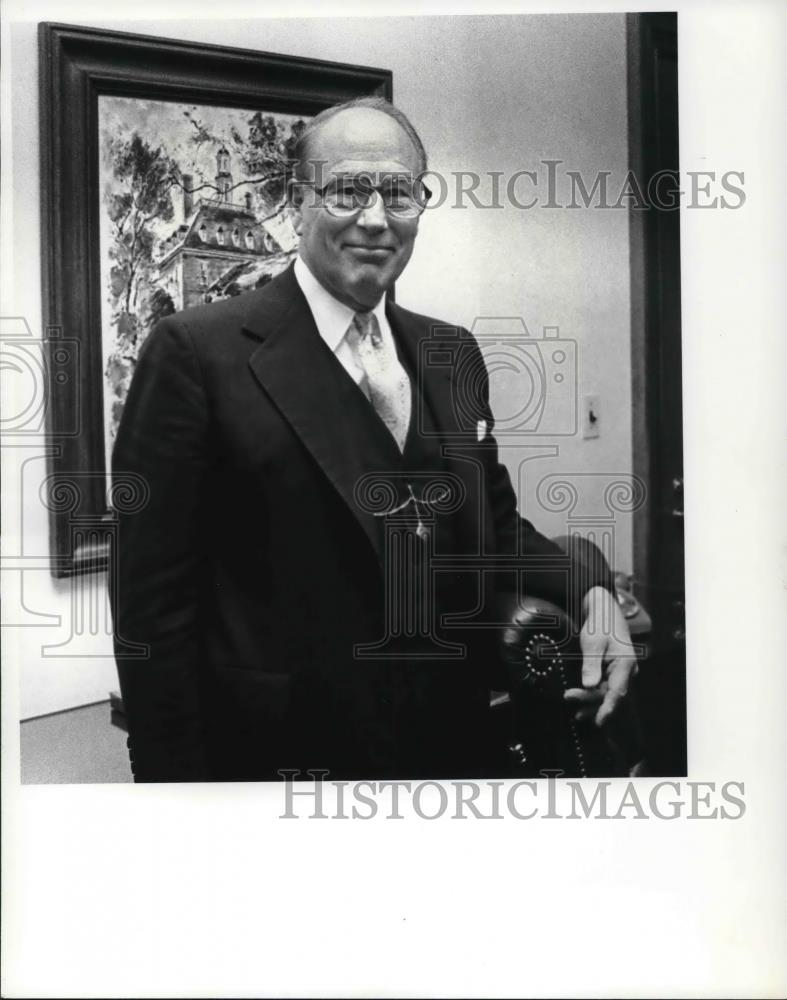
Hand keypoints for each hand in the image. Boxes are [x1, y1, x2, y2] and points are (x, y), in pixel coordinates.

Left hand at [564, 586, 637, 726]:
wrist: (604, 611)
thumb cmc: (600, 624)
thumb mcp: (592, 642)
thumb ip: (591, 664)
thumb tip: (589, 686)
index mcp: (625, 664)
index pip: (617, 692)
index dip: (607, 709)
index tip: (598, 721)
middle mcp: (627, 672)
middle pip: (611, 696)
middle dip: (592, 703)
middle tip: (569, 700)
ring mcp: (621, 673)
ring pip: (608, 695)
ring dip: (593, 705)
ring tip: (577, 715)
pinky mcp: (614, 673)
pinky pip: (606, 690)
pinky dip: (594, 697)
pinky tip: (582, 705)